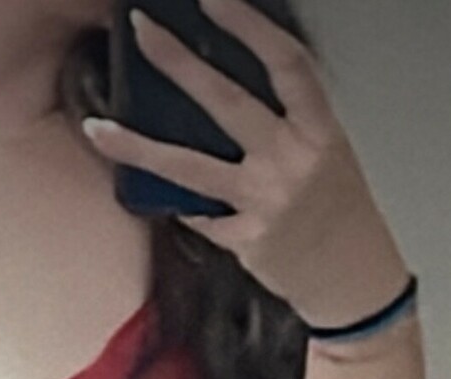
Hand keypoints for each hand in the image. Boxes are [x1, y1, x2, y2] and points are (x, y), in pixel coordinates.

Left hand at [82, 0, 410, 328]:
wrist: (352, 280)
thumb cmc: (339, 211)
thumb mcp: (325, 151)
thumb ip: (287, 121)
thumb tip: (225, 89)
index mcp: (318, 129)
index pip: (284, 64)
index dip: (249, 26)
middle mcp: (291, 161)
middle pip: (226, 102)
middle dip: (178, 62)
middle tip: (143, 30)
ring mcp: (264, 202)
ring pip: (190, 168)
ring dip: (138, 148)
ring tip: (98, 129)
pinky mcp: (245, 241)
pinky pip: (199, 215)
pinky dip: (183, 205)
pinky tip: (163, 197)